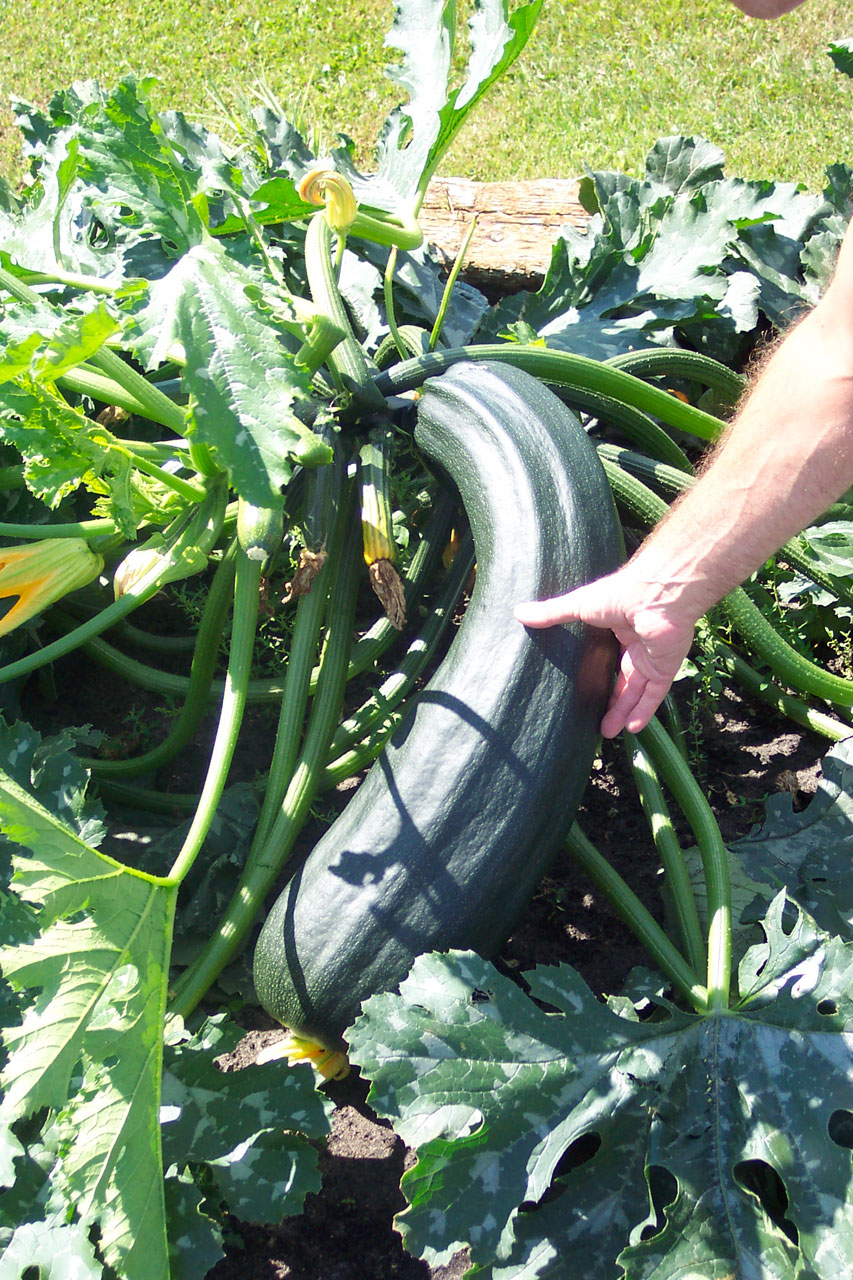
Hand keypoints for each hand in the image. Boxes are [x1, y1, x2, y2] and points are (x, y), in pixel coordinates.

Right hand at [514, 572, 696, 736]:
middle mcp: (638, 645)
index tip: (584, 689)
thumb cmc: (618, 595)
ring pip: (637, 692)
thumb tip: (518, 612)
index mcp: (620, 629)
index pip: (610, 657)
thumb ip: (551, 613)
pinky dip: (645, 712)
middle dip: (613, 702)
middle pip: (624, 680)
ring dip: (624, 712)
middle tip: (597, 722)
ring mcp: (653, 658)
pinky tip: (632, 728)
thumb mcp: (578, 605)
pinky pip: (655, 695)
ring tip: (608, 733)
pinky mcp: (665, 668)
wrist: (655, 596)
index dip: (599, 674)